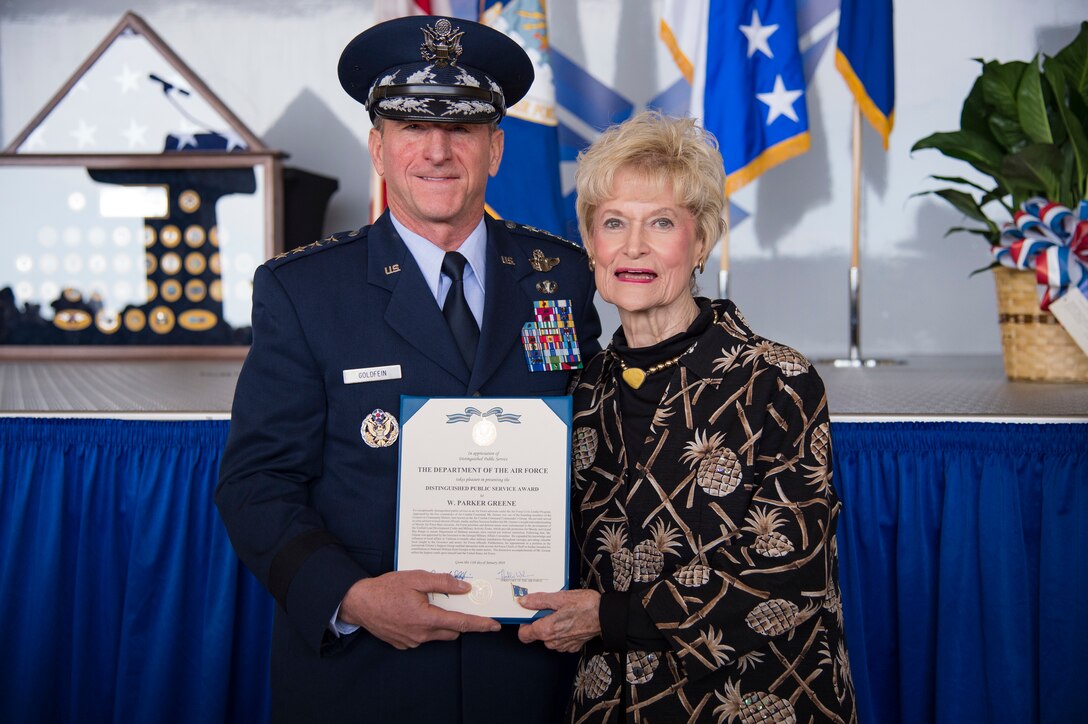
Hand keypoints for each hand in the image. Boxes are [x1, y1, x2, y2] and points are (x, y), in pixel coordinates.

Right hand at [339, 570, 500, 649]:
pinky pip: (423, 637)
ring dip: (440, 622)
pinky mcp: (403, 644)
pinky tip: (415, 611)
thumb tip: (464, 588)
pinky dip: (426, 626)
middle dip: (458, 620)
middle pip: (452, 631)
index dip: (480, 624)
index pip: (461, 623)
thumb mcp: (416, 578)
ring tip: (430, 604)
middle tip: (457, 603)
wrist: (358, 603)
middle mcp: (421, 635)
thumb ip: (442, 583)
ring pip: (438, 634)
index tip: (495, 625)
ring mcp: (411, 642)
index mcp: (426, 619)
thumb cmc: (385, 589)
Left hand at [516, 589, 601, 652]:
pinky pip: (560, 640)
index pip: (523, 635)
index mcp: (546, 630)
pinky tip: (570, 620)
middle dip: (541, 622)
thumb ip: (539, 601)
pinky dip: (563, 631)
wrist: (606, 616)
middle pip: (537, 634)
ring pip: (549, 637)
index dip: (524, 623)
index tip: (530, 613)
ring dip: (553, 626)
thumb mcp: (560, 598)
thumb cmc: (586, 606)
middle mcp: (553, 641)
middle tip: (551, 609)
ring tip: (563, 613)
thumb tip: (524, 602)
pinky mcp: (572, 646)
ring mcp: (563, 646)